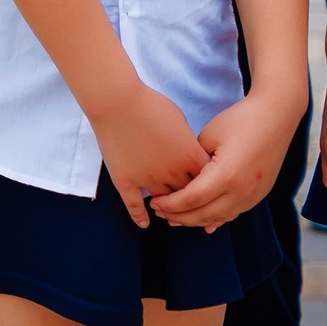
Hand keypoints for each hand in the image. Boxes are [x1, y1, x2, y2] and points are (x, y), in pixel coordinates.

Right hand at [91, 79, 210, 228]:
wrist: (117, 101)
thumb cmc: (150, 104)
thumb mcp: (180, 120)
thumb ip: (187, 142)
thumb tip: (187, 151)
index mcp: (190, 157)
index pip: (208, 180)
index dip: (208, 183)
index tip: (206, 184)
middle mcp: (173, 173)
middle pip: (189, 195)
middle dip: (191, 198)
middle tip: (190, 201)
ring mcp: (148, 179)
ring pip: (165, 203)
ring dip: (168, 208)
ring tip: (168, 211)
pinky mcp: (126, 180)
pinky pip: (134, 205)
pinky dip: (139, 216)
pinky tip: (143, 224)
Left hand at [155, 91, 301, 230]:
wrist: (276, 117)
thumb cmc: (239, 120)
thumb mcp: (209, 137)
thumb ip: (194, 162)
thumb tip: (182, 178)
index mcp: (226, 176)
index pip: (191, 199)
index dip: (170, 204)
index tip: (152, 202)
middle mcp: (242, 191)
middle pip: (204, 214)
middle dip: (179, 216)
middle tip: (159, 213)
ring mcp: (254, 195)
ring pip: (220, 217)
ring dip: (196, 220)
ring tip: (175, 218)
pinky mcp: (259, 194)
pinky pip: (234, 213)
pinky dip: (217, 219)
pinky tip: (204, 223)